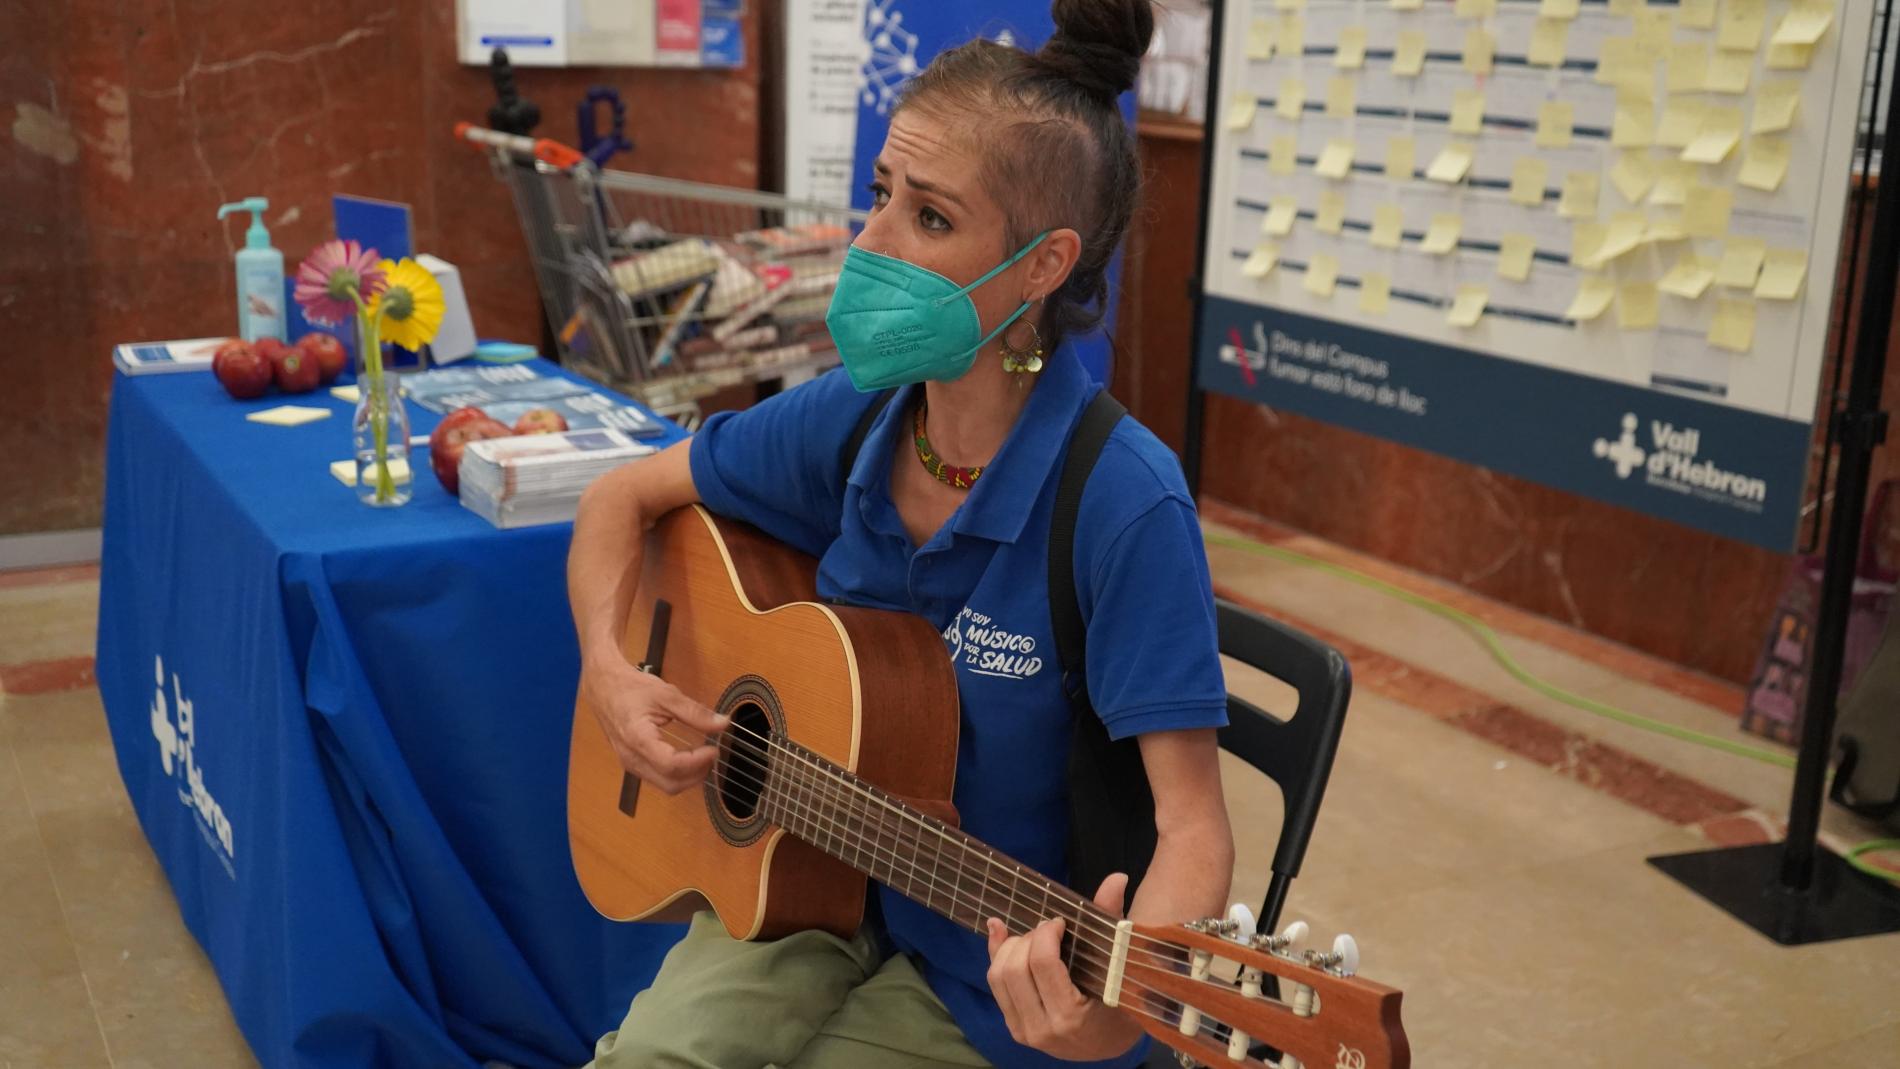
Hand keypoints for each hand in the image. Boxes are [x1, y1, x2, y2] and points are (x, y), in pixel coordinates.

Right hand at [579, 646, 725, 793]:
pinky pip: (658, 779)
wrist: (603, 687)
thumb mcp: (666, 695)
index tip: (714, 749)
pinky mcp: (632, 763)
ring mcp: (630, 764)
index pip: (672, 765)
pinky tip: (689, 757)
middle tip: (712, 754)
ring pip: (665, 785)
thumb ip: (695, 712)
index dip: (698, 762)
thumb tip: (723, 724)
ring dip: (688, 777)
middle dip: (696, 775)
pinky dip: (677, 774)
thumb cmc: (630, 688)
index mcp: (638, 739)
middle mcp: (631, 758)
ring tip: (704, 756)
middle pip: (670, 784)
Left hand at [985, 873, 1144, 1061]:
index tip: (1059, 921)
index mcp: (1070, 1017)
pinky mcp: (1014, 1028)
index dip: (1045, 933)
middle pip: (1013, 969)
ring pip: (997, 976)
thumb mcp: (1119, 969)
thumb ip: (1112, 921)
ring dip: (1010, 946)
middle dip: (1027, 938)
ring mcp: (1024, 1031)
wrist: (1110, 1047)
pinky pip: (995, 986)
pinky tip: (1003, 934)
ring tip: (1033, 937)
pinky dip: (997, 955)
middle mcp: (1041, 1028)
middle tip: (1047, 929)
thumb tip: (1116, 877)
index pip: (1043, 964)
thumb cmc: (1121, 1007)